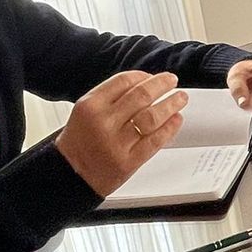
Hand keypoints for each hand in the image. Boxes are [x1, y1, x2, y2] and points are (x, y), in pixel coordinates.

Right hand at [56, 71, 188, 196]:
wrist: (71, 175)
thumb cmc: (80, 142)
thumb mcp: (85, 111)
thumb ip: (110, 97)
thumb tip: (145, 84)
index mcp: (90, 106)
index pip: (123, 81)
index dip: (143, 76)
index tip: (152, 76)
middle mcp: (103, 122)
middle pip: (141, 95)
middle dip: (161, 85)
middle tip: (172, 81)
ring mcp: (116, 143)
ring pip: (152, 117)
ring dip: (171, 104)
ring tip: (180, 98)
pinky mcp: (128, 162)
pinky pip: (155, 141)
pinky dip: (169, 128)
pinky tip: (176, 119)